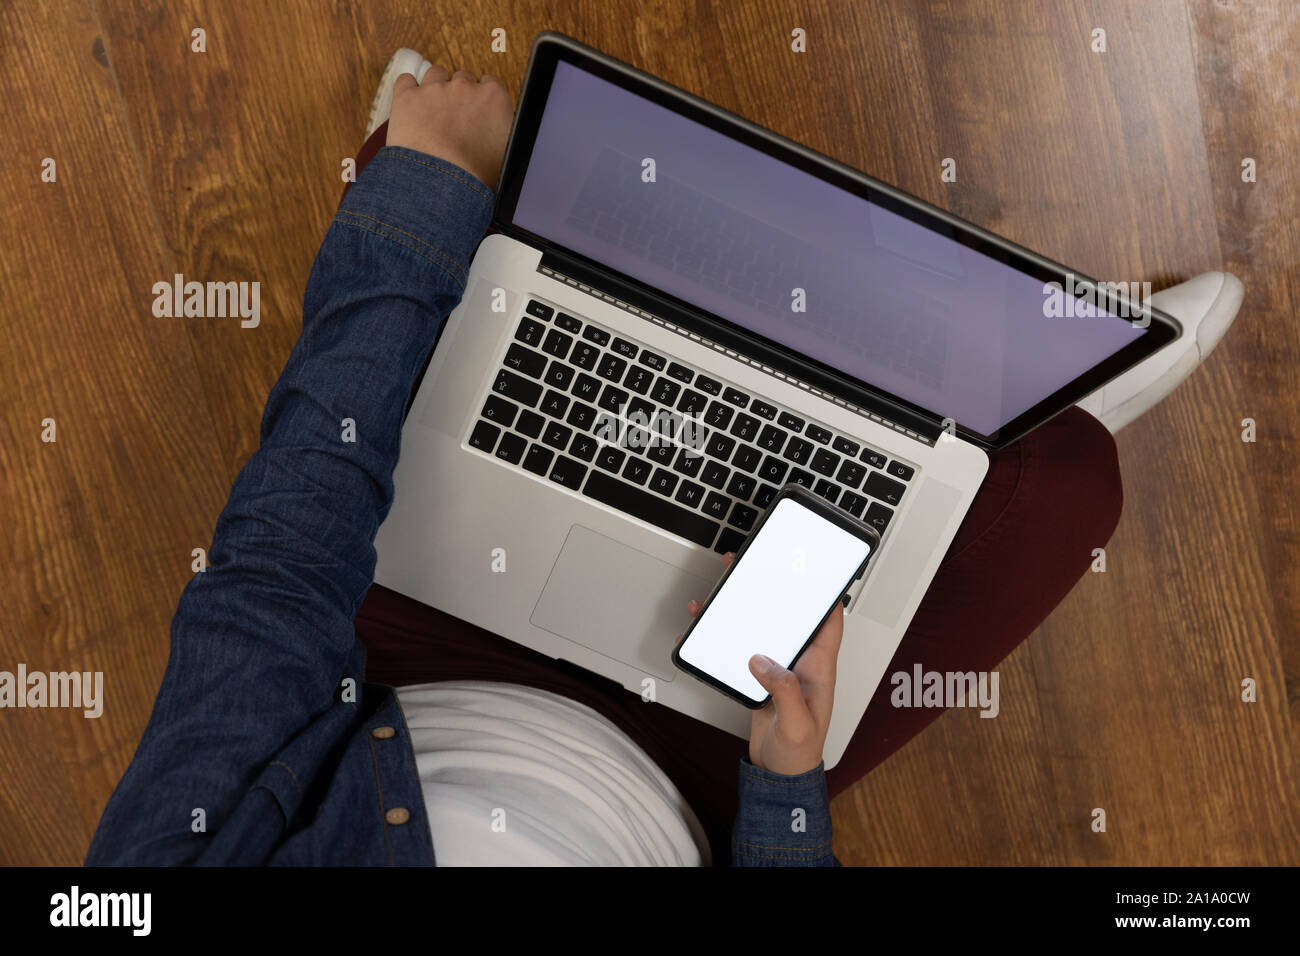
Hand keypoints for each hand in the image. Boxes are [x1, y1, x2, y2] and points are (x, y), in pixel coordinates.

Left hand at [386, 65, 513, 189]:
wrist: (443, 184)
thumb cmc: (477, 175)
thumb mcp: (507, 153)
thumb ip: (504, 131)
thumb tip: (502, 131)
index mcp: (493, 98)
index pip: (491, 84)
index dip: (483, 98)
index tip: (478, 110)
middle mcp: (465, 87)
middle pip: (463, 78)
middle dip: (459, 94)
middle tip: (454, 118)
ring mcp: (434, 89)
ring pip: (435, 75)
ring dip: (434, 88)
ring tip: (431, 112)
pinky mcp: (408, 97)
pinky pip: (406, 81)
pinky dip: (408, 90)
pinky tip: (411, 105)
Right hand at [678, 552, 844, 775]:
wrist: (778, 776)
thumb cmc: (800, 754)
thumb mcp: (798, 723)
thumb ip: (785, 691)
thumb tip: (763, 660)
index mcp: (819, 670)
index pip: (829, 626)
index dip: (826, 598)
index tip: (813, 573)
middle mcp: (799, 664)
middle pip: (790, 619)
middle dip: (775, 592)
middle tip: (756, 569)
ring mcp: (778, 669)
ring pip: (762, 630)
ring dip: (743, 611)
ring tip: (723, 590)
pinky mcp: (758, 678)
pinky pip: (741, 650)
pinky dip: (723, 638)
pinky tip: (705, 630)